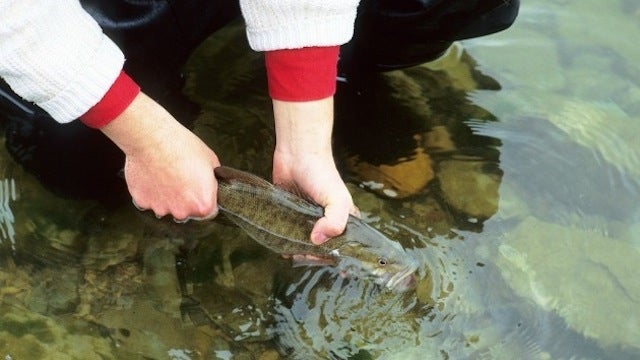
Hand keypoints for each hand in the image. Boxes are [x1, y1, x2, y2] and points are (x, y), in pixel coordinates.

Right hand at [101, 92, 219, 220]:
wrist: (152, 139)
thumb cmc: (182, 146)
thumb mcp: (211, 161)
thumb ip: (213, 181)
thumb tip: (211, 185)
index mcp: (203, 204)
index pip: (208, 212)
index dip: (204, 199)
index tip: (199, 190)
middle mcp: (182, 212)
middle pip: (185, 211)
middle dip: (184, 199)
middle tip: (180, 179)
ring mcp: (161, 209)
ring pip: (165, 207)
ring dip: (166, 196)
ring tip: (165, 175)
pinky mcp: (142, 202)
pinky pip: (148, 200)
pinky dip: (150, 192)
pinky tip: (152, 175)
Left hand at [272, 98, 357, 243]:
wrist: (297, 153)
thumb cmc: (322, 174)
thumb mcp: (337, 199)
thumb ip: (335, 222)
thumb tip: (316, 241)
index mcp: (342, 221)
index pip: (339, 249)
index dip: (330, 257)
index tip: (318, 257)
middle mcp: (325, 223)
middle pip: (318, 250)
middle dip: (308, 256)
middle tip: (298, 253)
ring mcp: (306, 220)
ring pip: (301, 245)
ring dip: (294, 251)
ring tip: (287, 249)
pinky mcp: (288, 215)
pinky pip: (286, 234)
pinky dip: (282, 241)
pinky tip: (278, 244)